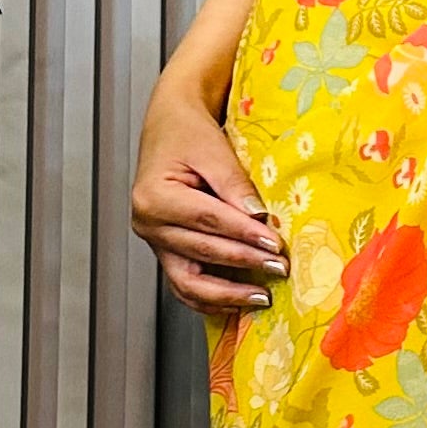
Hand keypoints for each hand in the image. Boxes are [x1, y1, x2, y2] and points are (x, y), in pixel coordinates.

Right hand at [131, 73, 286, 313]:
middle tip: (278, 268)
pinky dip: (211, 299)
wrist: (170, 125)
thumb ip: (234, 185)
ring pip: (188, 282)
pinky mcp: (166, 251)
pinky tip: (237, 302)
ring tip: (260, 297)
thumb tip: (259, 219)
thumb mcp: (212, 149)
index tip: (275, 245)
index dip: (244, 235)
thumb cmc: (187, 132)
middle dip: (245, 262)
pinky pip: (185, 284)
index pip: (208, 221)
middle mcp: (148, 224)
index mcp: (154, 197)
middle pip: (202, 251)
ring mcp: (155, 242)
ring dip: (227, 294)